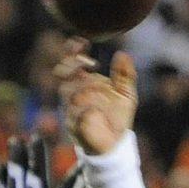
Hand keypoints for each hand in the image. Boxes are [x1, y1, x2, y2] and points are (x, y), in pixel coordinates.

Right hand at [55, 38, 137, 155]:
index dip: (72, 50)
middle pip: (62, 73)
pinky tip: (97, 111)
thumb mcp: (126, 94)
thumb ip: (125, 75)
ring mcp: (71, 109)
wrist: (116, 145)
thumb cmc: (117, 118)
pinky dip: (88, 109)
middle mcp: (73, 94)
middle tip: (92, 64)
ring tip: (103, 91)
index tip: (82, 42)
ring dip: (87, 87)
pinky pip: (76, 113)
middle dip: (74, 65)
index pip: (71, 62)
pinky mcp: (73, 126)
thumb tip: (123, 54)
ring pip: (69, 91)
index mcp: (84, 83)